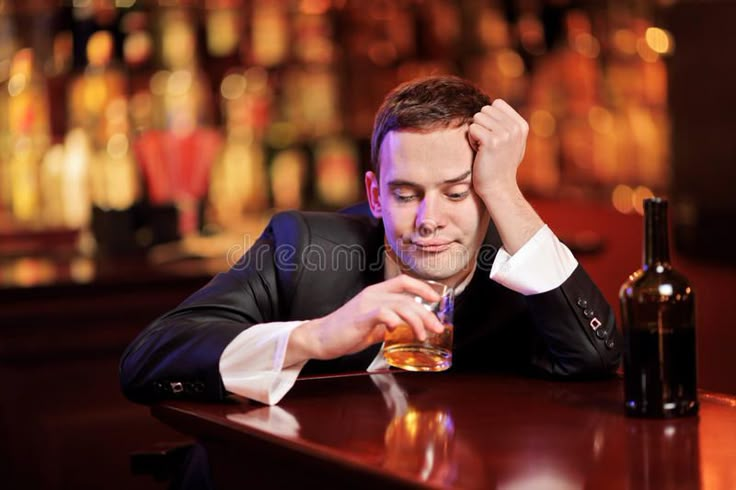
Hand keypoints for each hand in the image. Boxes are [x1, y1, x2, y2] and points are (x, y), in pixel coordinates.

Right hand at [287, 275, 445, 362]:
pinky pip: (383, 313)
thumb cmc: (345, 332)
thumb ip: (388, 324)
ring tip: (422, 335)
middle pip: (408, 297)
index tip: (436, 299)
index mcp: (376, 292)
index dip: (422, 287)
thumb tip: (405, 330)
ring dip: (416, 320)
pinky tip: (398, 329)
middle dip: (427, 313)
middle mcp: (373, 294)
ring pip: (400, 305)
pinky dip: (395, 320)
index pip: (404, 281)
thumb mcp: (372, 325)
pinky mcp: (361, 317)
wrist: (320, 337)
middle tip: (437, 327)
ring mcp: (366, 304)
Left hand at [468, 99, 528, 198]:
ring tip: (484, 149)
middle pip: (485, 110)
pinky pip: (472, 128)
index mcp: (522, 125)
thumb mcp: (512, 141)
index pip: (497, 104)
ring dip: (476, 133)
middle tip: (487, 145)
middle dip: (481, 126)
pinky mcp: (492, 141)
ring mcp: (505, 134)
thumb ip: (508, 123)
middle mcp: (516, 128)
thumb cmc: (500, 165)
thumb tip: (496, 102)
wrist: (498, 187)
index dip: (490, 119)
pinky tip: (480, 153)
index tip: (494, 138)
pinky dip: (471, 140)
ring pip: (477, 118)